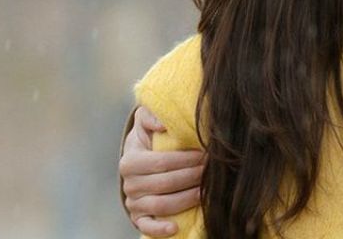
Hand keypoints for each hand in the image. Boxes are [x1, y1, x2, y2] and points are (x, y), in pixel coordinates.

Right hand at [120, 105, 203, 236]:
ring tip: (207, 190)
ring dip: (187, 198)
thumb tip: (162, 124)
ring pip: (161, 205)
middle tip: (212, 170)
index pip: (162, 162)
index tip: (207, 154)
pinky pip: (146, 227)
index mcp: (130, 161)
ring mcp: (133, 203)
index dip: (187, 159)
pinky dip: (160, 230)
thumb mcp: (145, 122)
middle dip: (193, 177)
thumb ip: (150, 116)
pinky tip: (175, 227)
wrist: (139, 160)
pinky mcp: (139, 218)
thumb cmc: (149, 139)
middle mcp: (129, 184)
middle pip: (165, 184)